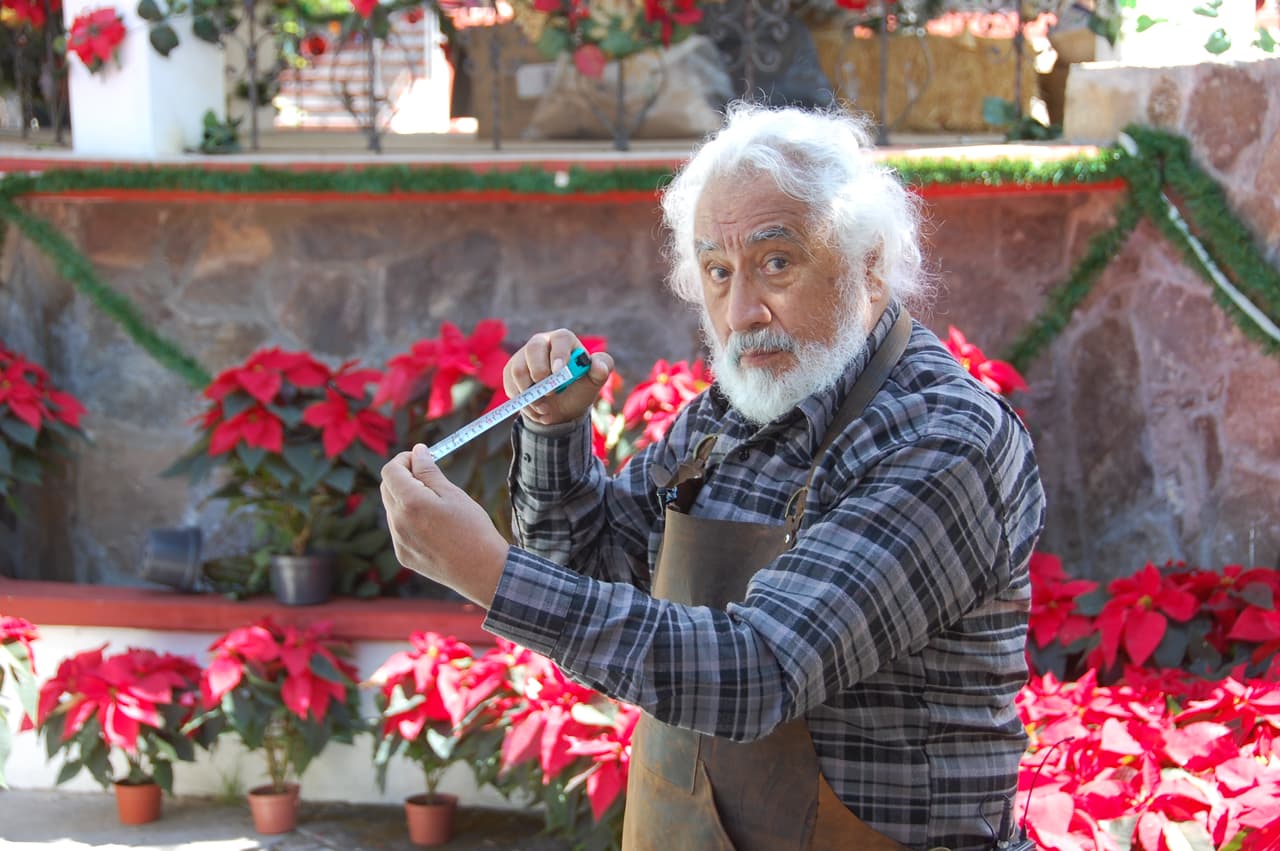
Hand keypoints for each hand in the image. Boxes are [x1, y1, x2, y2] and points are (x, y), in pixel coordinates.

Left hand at [380, 444, 509, 606]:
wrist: (482, 571)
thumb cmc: (472, 529)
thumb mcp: (453, 494)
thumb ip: (429, 471)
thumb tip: (417, 452)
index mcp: (410, 503)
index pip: (390, 471)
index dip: (403, 459)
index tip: (420, 458)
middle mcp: (398, 522)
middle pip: (387, 488)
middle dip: (403, 476)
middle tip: (427, 475)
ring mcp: (398, 541)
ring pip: (392, 508)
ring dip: (406, 497)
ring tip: (435, 504)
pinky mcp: (403, 555)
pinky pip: (399, 529)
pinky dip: (409, 519)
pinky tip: (433, 525)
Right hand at [503, 329, 613, 426]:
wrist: (561, 405)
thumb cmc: (579, 387)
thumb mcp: (594, 381)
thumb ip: (602, 370)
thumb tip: (597, 365)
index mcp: (564, 340)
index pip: (560, 339)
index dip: (559, 354)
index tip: (559, 372)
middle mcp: (541, 342)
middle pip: (533, 349)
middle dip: (540, 373)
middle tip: (551, 393)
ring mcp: (523, 356)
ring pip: (519, 370)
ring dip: (531, 394)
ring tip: (545, 408)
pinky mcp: (511, 370)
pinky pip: (510, 385)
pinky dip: (523, 402)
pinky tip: (536, 409)